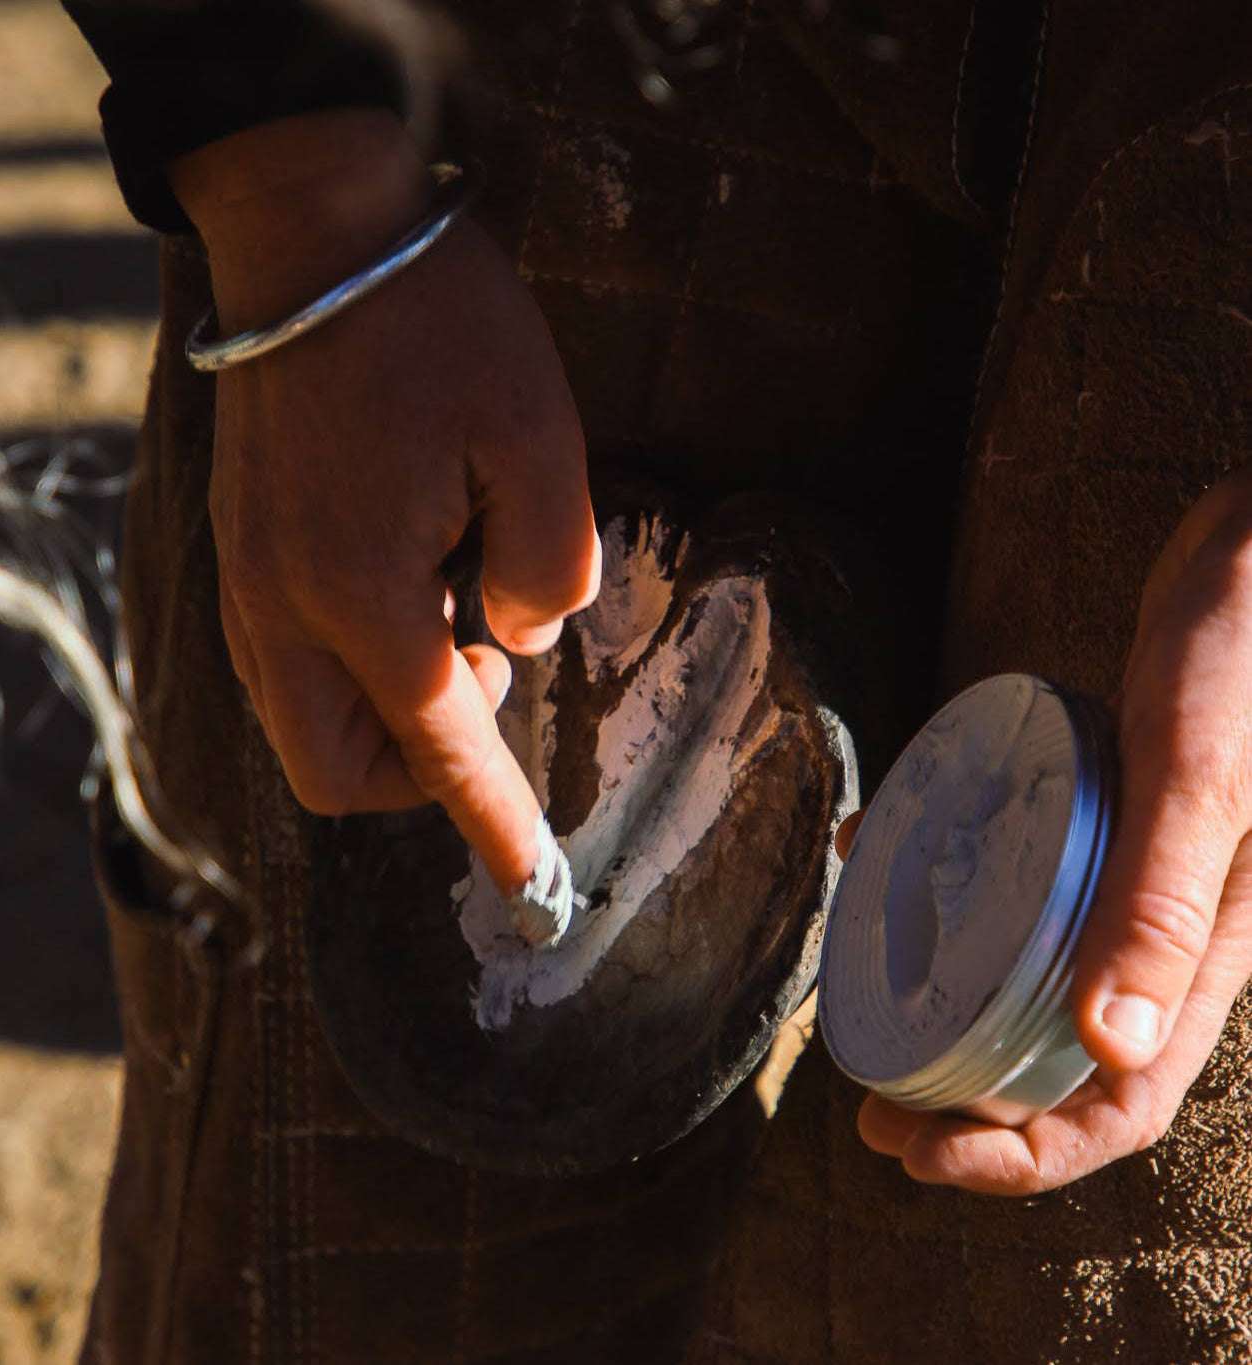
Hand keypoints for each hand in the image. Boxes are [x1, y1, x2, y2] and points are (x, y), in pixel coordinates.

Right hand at [170, 110, 600, 892]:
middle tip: (485, 675)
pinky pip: (283, 657)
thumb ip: (550, 567)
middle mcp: (281, 607)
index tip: (535, 885)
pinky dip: (347, 664)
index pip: (437, 750)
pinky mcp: (239, 543)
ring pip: (299, 718)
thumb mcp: (540, 438)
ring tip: (453, 613)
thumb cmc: (434, 324)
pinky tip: (405, 582)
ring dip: (382, 713)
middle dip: (415, 772)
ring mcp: (245, 576)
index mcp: (359, 594)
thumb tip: (517, 640)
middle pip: (332, 768)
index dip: (494, 824)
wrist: (309, 228)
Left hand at [854, 468, 1251, 1192]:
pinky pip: (1011, 884)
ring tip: (858, 1004)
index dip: (1022, 1157)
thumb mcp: (1194, 778)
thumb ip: (1163, 903)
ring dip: (944, 1009)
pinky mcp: (1088, 820)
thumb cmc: (1238, 657)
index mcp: (1202, 955)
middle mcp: (1160, 933)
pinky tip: (877, 856)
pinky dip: (943, 891)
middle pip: (1060, 1060)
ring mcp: (1122, 878)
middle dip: (965, 1104)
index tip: (916, 1156)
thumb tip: (1108, 1052)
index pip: (1119, 1103)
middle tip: (866, 1107)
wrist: (1246, 558)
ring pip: (1027, 977)